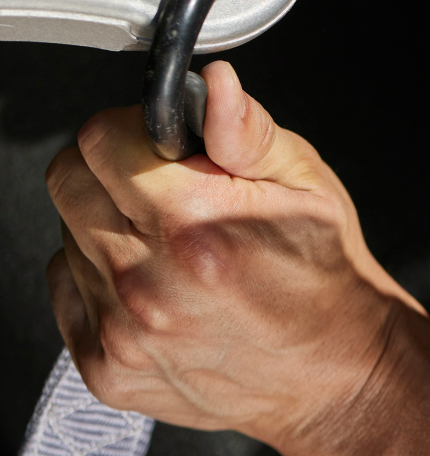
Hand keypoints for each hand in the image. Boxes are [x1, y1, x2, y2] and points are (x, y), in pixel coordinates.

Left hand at [44, 60, 421, 455]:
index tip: (166, 144)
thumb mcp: (304, 179)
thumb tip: (213, 86)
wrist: (335, 368)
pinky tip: (158, 283)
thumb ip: (246, 130)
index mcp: (191, 222)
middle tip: (170, 188)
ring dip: (111, 227)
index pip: (99, 140)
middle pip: (69, 183)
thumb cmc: (323, 272)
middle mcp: (145, 281)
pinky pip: (68, 293)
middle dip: (114, 170)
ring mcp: (120, 333)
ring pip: (69, 237)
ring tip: (175, 243)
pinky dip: (102, 279)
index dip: (135, 129)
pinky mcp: (106, 370)